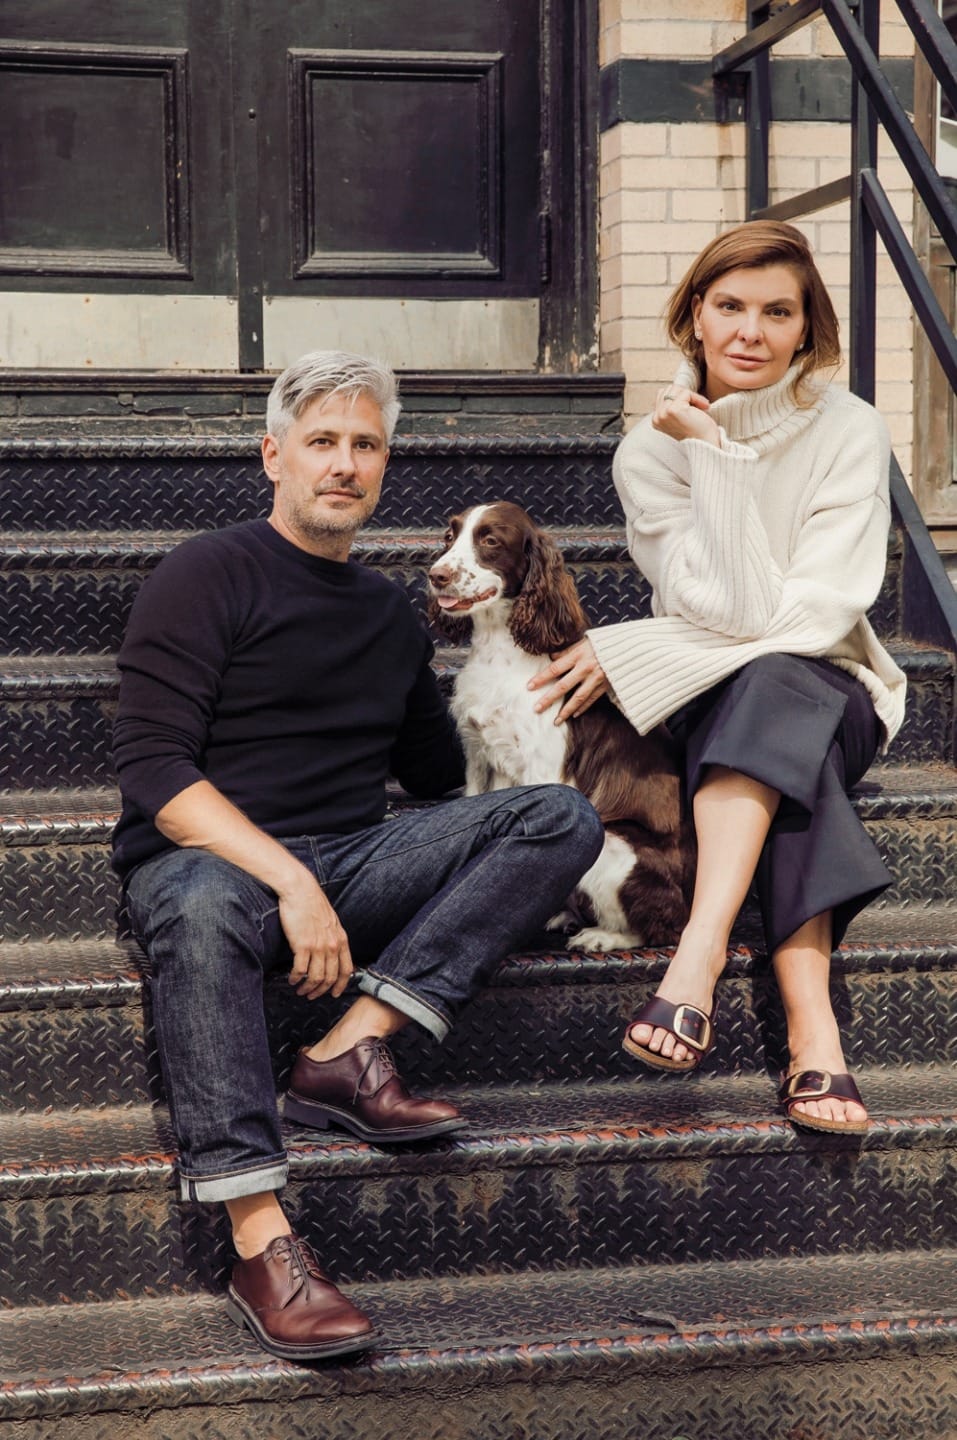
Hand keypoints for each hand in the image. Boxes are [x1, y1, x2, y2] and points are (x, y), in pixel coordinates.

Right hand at [279, 872, 353, 999]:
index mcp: (341, 940)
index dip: (340, 985)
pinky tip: (292, 979)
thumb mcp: (331, 922)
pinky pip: (300, 970)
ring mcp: (318, 946)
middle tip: (311, 995)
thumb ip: (334, 938)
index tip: (334, 994)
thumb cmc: (313, 904)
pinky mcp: (302, 945)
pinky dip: (296, 978)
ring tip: (300, 990)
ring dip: (307, 988)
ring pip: (315, 977)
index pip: (346, 970)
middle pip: (330, 977)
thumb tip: (332, 953)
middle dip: (320, 991)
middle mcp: (332, 945)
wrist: (300, 891)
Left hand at [527, 636, 609, 723]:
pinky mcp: (606, 685)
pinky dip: (583, 707)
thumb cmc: (604, 642)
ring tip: (556, 721)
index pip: (555, 668)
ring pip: (578, 697)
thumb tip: (551, 658)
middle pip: (563, 686)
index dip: (541, 678)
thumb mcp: (585, 641)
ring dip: (566, 710)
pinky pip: (592, 699)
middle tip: (537, 709)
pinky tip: (574, 715)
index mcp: (579, 655)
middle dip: (549, 699)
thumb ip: (567, 651)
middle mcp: (586, 668)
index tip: (529, 687)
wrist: (631, 648)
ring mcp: (597, 678)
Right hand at [652, 385, 721, 446]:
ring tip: (700, 407)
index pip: (663, 394)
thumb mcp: (679, 418)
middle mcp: (657, 417)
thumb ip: (671, 405)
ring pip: (676, 389)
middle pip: (669, 389)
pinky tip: (704, 407)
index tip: (692, 408)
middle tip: (698, 406)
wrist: (706, 444)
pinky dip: (697, 398)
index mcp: (656, 420)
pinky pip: (686, 393)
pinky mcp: (673, 410)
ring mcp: (663, 414)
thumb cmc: (697, 431)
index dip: (680, 397)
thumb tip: (673, 387)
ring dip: (691, 396)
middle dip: (685, 395)